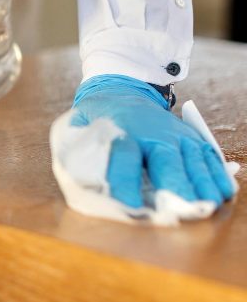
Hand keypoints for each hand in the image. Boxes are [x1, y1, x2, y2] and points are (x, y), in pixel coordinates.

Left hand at [71, 75, 235, 207]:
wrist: (121, 90)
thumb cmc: (99, 117)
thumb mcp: (78, 127)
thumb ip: (78, 151)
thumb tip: (80, 183)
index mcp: (121, 130)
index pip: (124, 156)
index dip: (126, 182)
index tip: (130, 206)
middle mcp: (153, 132)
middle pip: (166, 159)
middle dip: (174, 186)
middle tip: (180, 212)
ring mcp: (176, 134)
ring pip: (192, 159)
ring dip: (201, 184)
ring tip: (206, 207)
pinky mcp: (191, 137)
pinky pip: (209, 156)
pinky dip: (217, 174)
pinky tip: (222, 193)